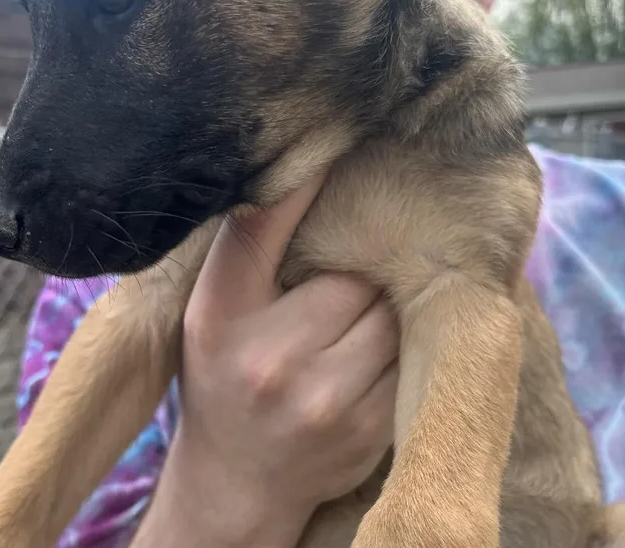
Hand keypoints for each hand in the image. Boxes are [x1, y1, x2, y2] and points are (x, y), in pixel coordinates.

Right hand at [134, 175, 398, 547]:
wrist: (236, 480)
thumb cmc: (224, 375)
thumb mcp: (215, 310)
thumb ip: (250, 249)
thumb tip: (309, 172)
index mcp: (219, 315)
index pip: (258, 229)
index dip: (298, 184)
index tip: (334, 143)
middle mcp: (268, 358)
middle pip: (354, 272)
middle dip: (360, 268)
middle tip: (347, 278)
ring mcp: (323, 400)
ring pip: (393, 312)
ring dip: (388, 306)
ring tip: (358, 319)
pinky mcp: (367, 430)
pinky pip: (409, 357)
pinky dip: (403, 346)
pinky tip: (374, 354)